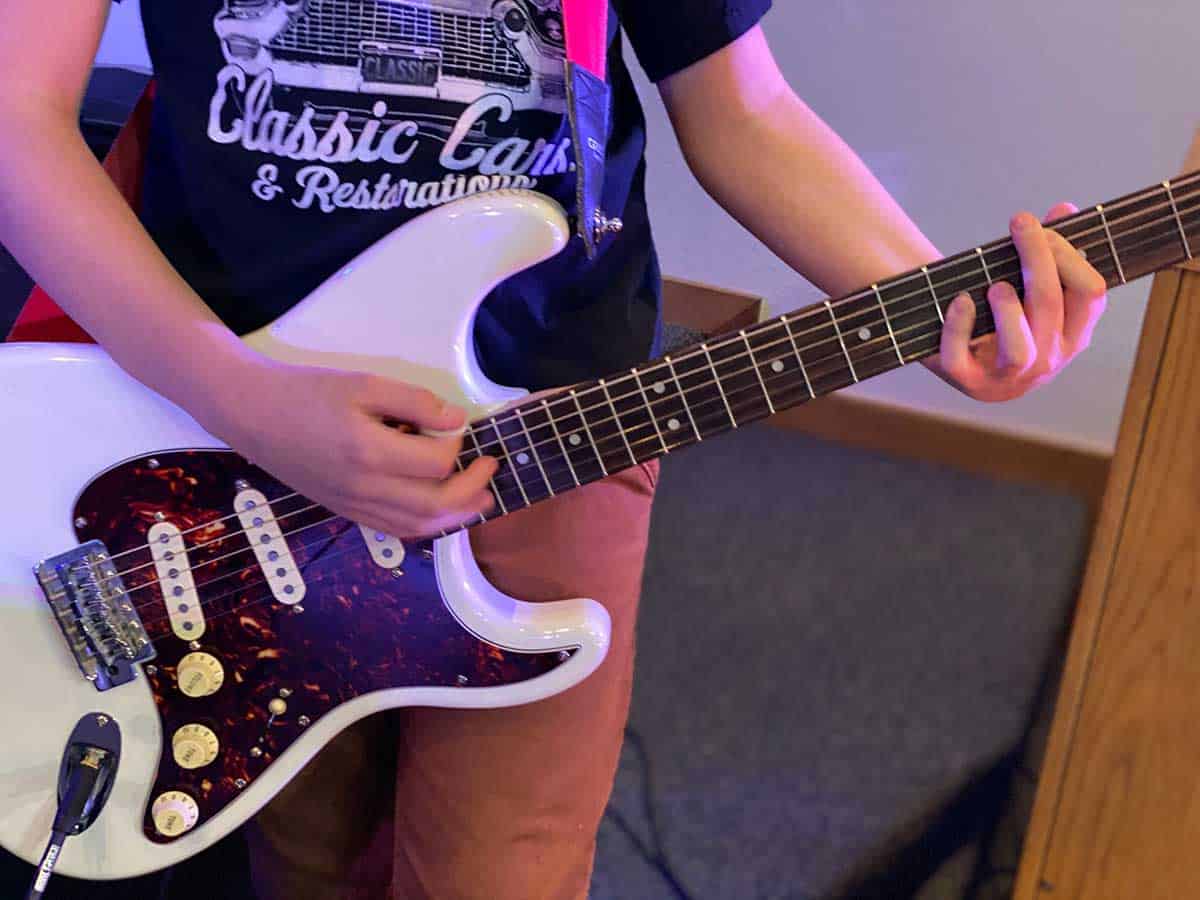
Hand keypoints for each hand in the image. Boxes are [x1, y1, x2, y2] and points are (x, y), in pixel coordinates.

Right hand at [206, 359, 497, 537]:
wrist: (252, 414)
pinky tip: (443, 511)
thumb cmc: (307, 392)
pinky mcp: (346, 511)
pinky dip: (426, 524)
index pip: (435, 462)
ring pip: (418, 525)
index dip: (456, 445)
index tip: (456, 425)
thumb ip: (413, 400)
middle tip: (490, 466)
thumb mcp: (363, 383)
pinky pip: (394, 529)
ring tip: (481, 498)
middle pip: (435, 504)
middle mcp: (363, 487)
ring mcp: (353, 505)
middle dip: (472, 489)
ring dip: (457, 515)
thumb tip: (455, 419)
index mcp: (368, 451)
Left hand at [923, 203, 1108, 401]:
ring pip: (1019, 350)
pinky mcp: (966, 381)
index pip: (1091, 294)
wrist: (960, 354)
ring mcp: (1006, 378)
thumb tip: (1065, 210)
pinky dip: (959, 326)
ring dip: (1007, 309)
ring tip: (995, 285)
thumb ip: (1051, 250)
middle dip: (1036, 257)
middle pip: (1050, 305)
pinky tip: (961, 301)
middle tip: (1019, 222)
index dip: (1070, 254)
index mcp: (1073, 337)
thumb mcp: (1030, 284)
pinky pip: (959, 358)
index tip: (1044, 224)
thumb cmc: (1003, 314)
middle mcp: (1047, 362)